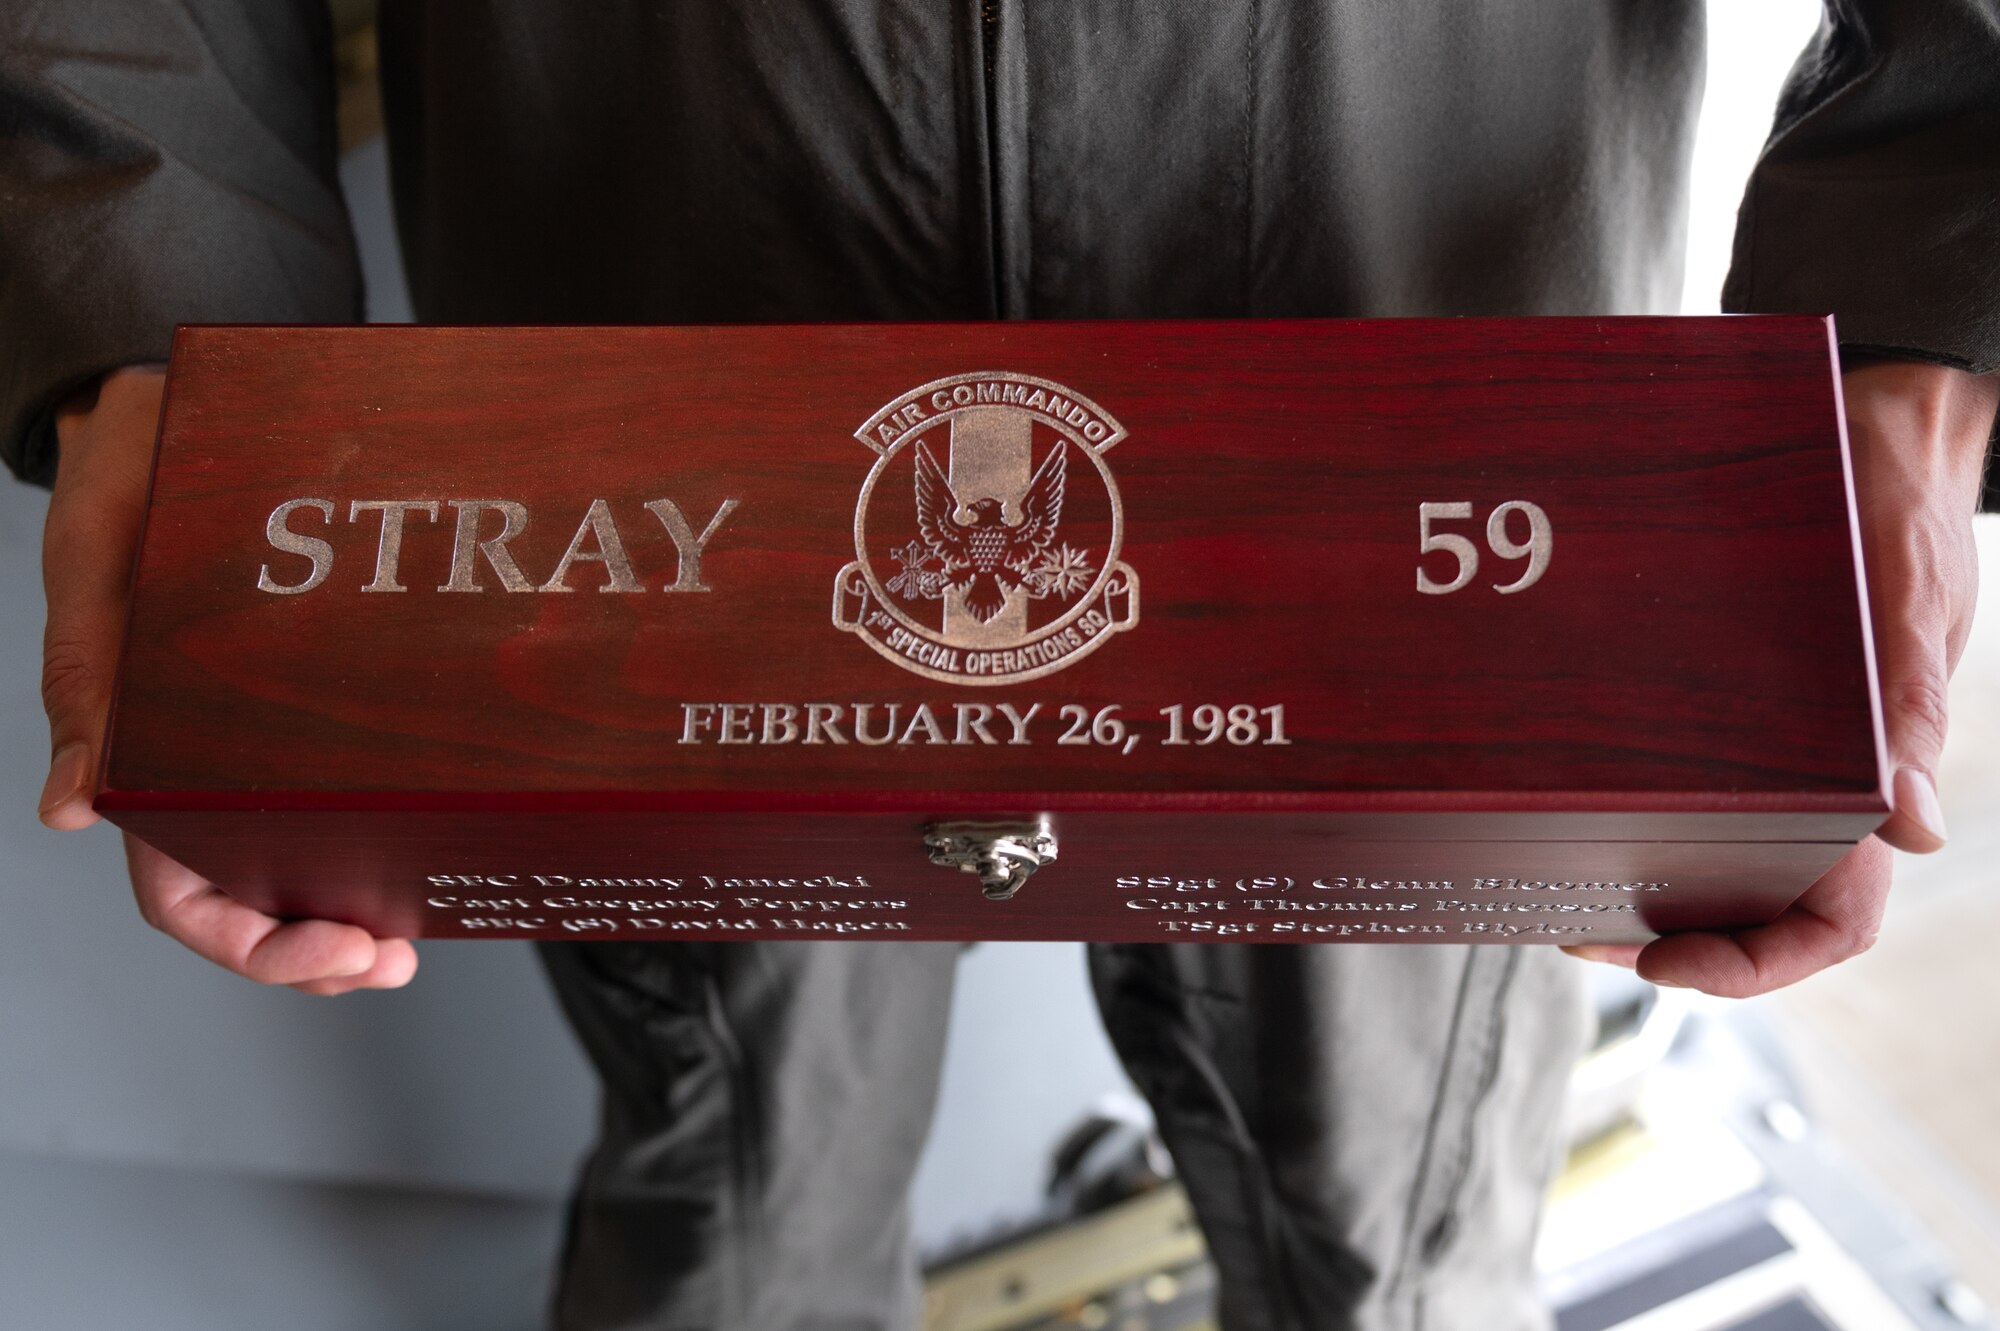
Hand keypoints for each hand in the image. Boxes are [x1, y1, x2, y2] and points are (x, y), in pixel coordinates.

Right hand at [38, 367, 416, 994]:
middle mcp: (207, 758)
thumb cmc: (132, 471)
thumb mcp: (98, 558)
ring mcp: (263, 734)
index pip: (183, 889)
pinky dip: (390, 832)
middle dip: (316, 951)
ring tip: (416, 933)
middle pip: (254, 897)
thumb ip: (86, 675)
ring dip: (356, 909)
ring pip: (305, 857)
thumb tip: (69, 810)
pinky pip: (351, 785)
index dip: (254, 944)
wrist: (181, 404)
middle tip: (390, 960)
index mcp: (141, 747)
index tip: (339, 951)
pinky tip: (438, 844)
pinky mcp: (319, 695)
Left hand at [1568, 361, 1999, 996]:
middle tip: (1570, 929)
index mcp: (1877, 777)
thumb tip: (1911, 829)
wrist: (1873, 413)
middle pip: (1750, 904)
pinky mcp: (1732, 695)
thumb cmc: (1900, 500)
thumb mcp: (1907, 596)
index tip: (1665, 966)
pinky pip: (1681, 770)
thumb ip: (1911, 707)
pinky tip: (1559, 794)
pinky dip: (1625, 801)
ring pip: (1710, 850)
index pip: (1832, 921)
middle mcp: (1822, 777)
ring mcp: (1776, 742)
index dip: (1754, 964)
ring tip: (1552, 882)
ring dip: (1637, 881)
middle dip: (1668, 939)